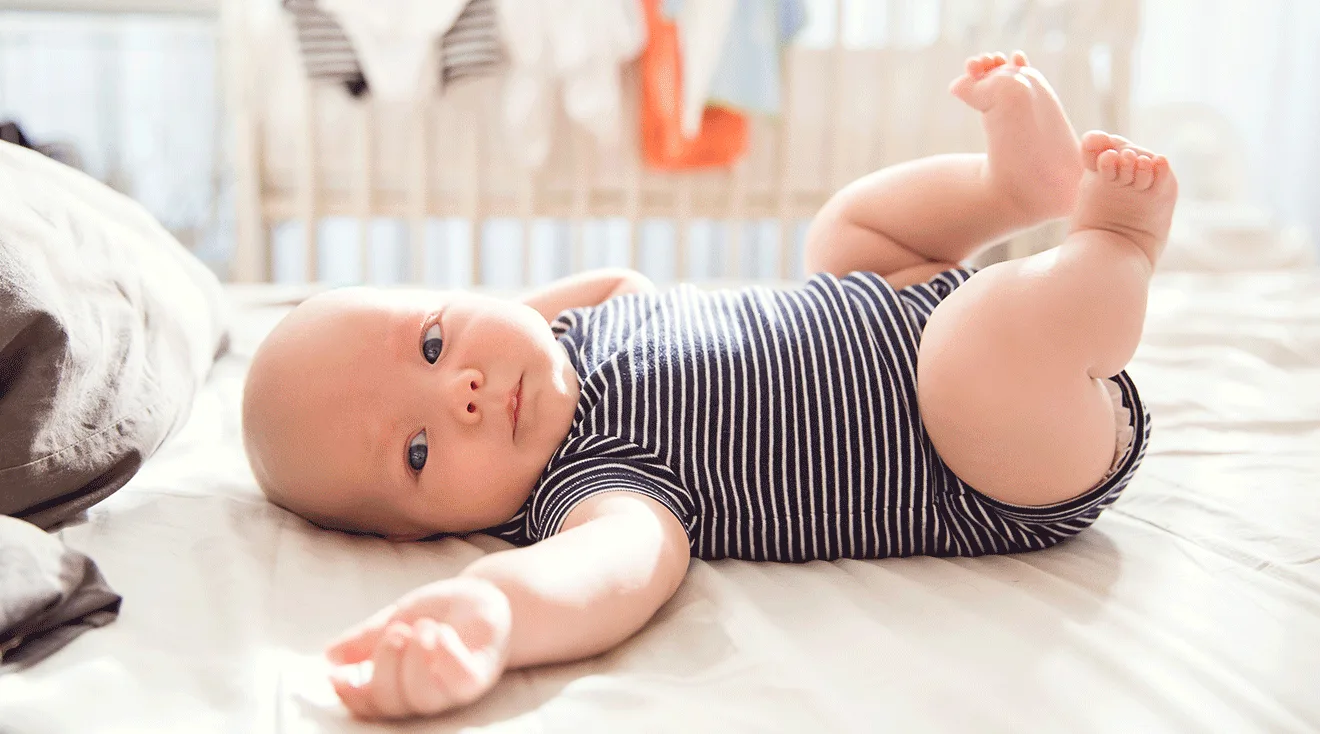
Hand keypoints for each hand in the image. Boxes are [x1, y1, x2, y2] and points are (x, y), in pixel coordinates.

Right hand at [325, 576, 511, 719]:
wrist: (485, 594)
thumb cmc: (440, 611)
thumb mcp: (397, 617)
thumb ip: (367, 638)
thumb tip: (329, 656)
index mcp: (403, 684)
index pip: (373, 704)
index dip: (352, 697)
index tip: (336, 677)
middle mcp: (428, 693)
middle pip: (394, 703)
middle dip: (385, 668)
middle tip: (394, 632)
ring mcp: (454, 688)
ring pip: (423, 698)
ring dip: (415, 661)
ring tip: (420, 627)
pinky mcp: (479, 676)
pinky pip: (459, 681)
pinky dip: (446, 657)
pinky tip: (441, 632)